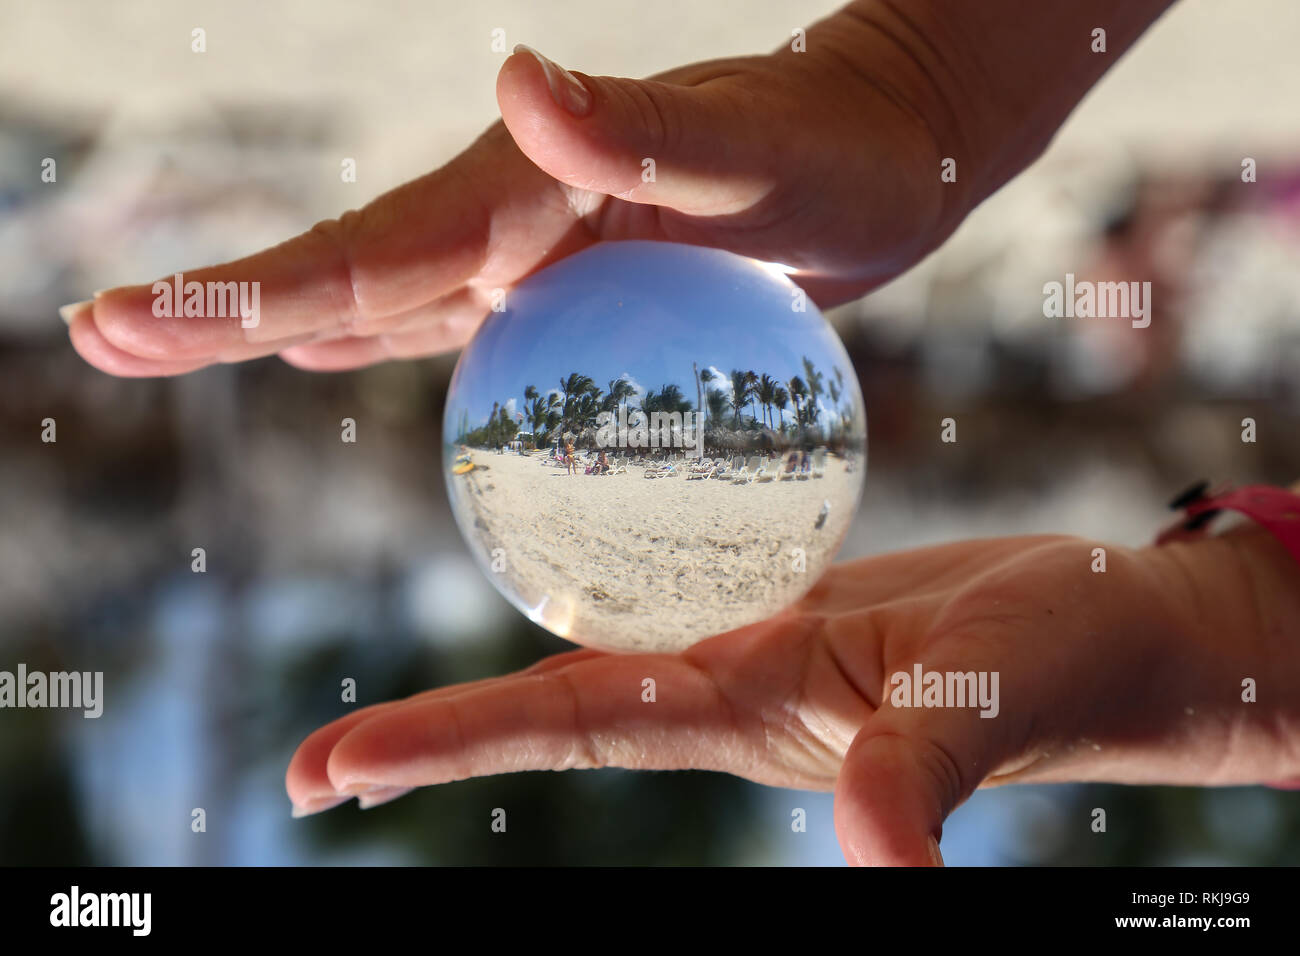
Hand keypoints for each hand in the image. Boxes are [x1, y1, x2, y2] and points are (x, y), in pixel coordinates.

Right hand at [65, 3, 1028, 376]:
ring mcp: (533, 250)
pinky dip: (386, 335)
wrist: (881, 158)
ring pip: (388, 297)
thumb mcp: (752, 153)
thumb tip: (518, 78)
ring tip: (178, 339)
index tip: (130, 321)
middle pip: (349, 272)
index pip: (372, 253)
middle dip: (227, 305)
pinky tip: (340, 352)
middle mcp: (512, 217)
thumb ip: (640, 129)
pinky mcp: (568, 280)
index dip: (253, 293)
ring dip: (281, 317)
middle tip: (104, 335)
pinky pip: (463, 323)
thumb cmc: (833, 160)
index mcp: (528, 190)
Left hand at [286, 530, 1299, 864]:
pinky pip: (671, 577)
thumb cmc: (1067, 666)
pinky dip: (604, 565)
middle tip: (316, 768)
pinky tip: (570, 547)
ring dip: (505, 667)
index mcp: (748, 705)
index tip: (330, 771)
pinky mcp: (788, 600)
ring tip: (410, 685)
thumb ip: (925, 769)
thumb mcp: (989, 701)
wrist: (1106, 631)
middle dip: (433, 737)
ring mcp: (753, 642)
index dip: (448, 742)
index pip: (571, 725)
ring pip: (604, 641)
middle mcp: (727, 681)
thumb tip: (880, 861)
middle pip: (554, 703)